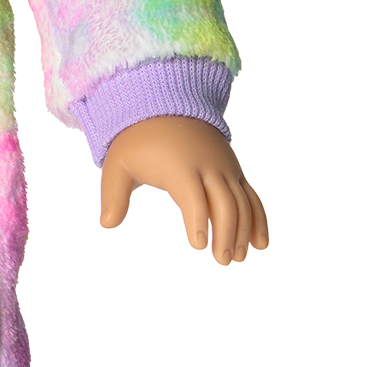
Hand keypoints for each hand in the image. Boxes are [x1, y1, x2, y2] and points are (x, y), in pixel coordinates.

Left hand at [100, 115, 268, 265]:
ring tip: (235, 258)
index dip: (198, 221)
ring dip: (243, 232)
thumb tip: (107, 223)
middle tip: (220, 260)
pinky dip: (258, 219)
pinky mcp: (233, 172)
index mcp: (179, 167)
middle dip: (226, 233)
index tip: (199, 245)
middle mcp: (208, 167)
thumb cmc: (139, 141)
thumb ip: (113, 195)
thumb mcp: (118, 164)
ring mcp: (224, 169)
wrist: (167, 107)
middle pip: (225, 204)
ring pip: (242, 203)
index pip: (193, 197)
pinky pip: (251, 197)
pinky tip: (259, 244)